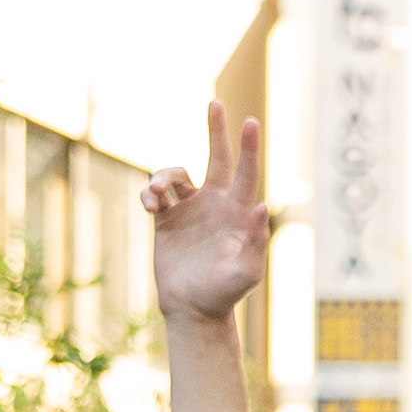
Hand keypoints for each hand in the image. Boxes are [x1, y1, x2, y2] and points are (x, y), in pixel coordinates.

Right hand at [141, 103, 269, 324]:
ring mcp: (191, 210)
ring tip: (155, 199)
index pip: (245, 172)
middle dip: (216, 131)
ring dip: (162, 177)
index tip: (250, 121)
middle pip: (216, 158)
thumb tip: (261, 205)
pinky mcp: (167, 219)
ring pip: (176, 174)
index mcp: (238, 212)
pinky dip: (150, 192)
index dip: (248, 147)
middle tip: (215, 103)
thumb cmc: (225, 294)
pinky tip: (150, 206)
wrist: (193, 309)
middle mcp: (216, 205)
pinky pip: (155, 192)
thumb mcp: (246, 271)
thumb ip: (255, 240)